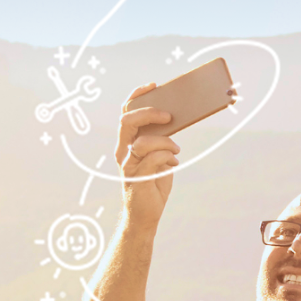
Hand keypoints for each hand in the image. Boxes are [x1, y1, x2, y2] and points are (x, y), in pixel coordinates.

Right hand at [113, 83, 180, 225]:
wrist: (145, 215)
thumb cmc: (153, 183)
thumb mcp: (159, 156)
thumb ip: (161, 139)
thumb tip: (175, 120)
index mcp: (126, 142)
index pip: (126, 113)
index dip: (137, 96)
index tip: (153, 86)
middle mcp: (123, 151)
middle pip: (128, 121)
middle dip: (150, 113)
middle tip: (169, 116)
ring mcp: (128, 165)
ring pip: (142, 142)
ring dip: (165, 141)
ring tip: (176, 148)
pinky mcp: (137, 178)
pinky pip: (153, 159)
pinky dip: (167, 156)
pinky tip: (174, 162)